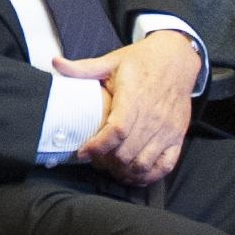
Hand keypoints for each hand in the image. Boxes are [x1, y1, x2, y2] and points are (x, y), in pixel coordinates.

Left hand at [62, 30, 200, 185]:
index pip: (116, 131)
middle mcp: (153, 116)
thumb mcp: (112, 61)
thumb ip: (83, 68)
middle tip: (95, 159)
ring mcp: (167, 129)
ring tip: (111, 166)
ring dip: (124, 171)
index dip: (97, 147)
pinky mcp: (178, 136)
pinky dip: (148, 175)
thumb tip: (56, 63)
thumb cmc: (143, 62)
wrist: (177, 59)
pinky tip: (134, 173)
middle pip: (126, 152)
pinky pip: (165, 166)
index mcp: (134, 98)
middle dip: (106, 161)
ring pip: (143, 163)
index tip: (83, 152)